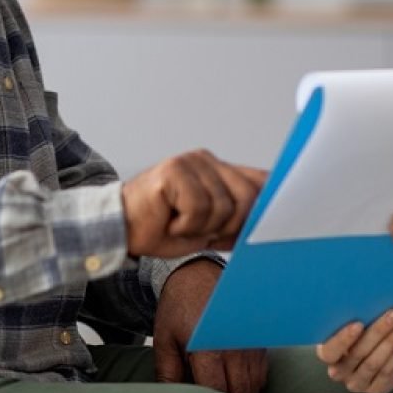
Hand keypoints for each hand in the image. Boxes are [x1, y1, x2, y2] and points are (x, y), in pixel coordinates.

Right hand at [121, 150, 265, 258]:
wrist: (121, 230)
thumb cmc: (163, 228)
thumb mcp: (209, 227)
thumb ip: (236, 218)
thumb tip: (267, 225)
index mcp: (220, 170)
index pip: (261, 180)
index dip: (268, 205)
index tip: (271, 226)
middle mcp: (207, 160)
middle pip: (247, 197)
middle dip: (229, 226)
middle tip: (204, 233)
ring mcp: (190, 162)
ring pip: (223, 206)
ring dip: (201, 227)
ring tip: (180, 224)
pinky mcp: (174, 170)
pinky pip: (198, 207)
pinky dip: (185, 225)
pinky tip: (169, 221)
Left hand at [153, 259, 268, 392]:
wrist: (197, 273)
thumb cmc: (179, 307)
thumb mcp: (165, 340)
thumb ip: (168, 374)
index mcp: (209, 348)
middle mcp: (236, 347)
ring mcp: (251, 343)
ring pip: (255, 387)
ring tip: (221, 387)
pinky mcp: (259, 339)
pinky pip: (262, 373)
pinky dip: (250, 381)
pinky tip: (233, 375)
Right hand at [316, 309, 392, 392]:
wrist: (374, 356)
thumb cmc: (358, 335)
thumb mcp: (349, 327)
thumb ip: (351, 319)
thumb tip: (365, 301)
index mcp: (327, 354)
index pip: (330, 351)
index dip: (343, 339)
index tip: (358, 324)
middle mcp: (338, 372)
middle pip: (358, 353)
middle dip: (378, 331)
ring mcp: (356, 383)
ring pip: (374, 362)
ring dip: (391, 339)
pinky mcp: (374, 390)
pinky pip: (385, 372)